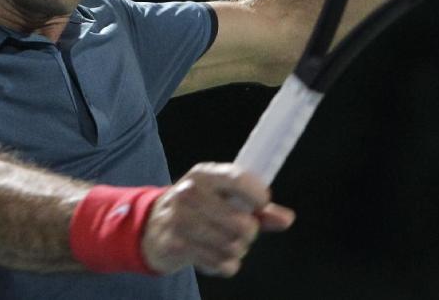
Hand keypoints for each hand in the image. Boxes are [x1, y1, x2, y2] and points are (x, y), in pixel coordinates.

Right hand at [141, 162, 294, 276]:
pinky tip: (214, 255)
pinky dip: (224, 264)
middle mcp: (190, 193)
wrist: (152, 225)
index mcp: (205, 174)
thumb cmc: (197, 207)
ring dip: (236, 250)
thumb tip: (286, 219)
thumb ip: (257, 207)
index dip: (259, 196)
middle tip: (242, 231)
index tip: (261, 204)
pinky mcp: (176, 245)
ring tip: (227, 243)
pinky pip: (219, 264)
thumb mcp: (222, 196)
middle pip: (242, 223)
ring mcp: (180, 220)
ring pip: (232, 246)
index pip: (239, 181)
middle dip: (249, 233)